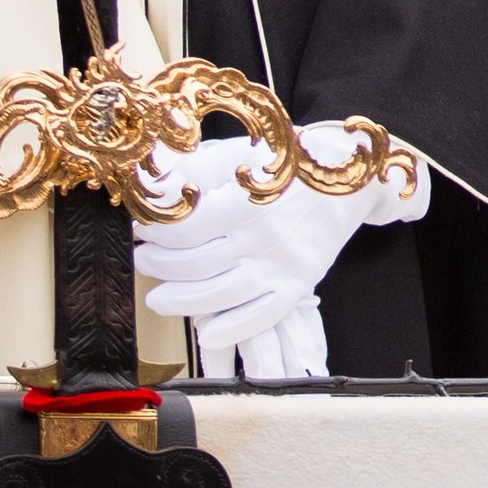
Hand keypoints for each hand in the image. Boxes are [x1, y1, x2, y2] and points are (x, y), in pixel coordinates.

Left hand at [134, 125, 424, 377]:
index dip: (155, 233)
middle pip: (196, 264)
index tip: (141, 229)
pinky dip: (233, 330)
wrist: (346, 179)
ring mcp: (283, 264)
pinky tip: (206, 334)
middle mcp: (265, 236)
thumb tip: (152, 190)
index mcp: (247, 200)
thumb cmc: (285, 164)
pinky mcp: (298, 283)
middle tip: (142, 259)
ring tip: (158, 298)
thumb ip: (194, 171)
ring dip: (181, 302)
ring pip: (222, 295)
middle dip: (159, 265)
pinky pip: (263, 315)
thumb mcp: (238, 153)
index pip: (186, 229)